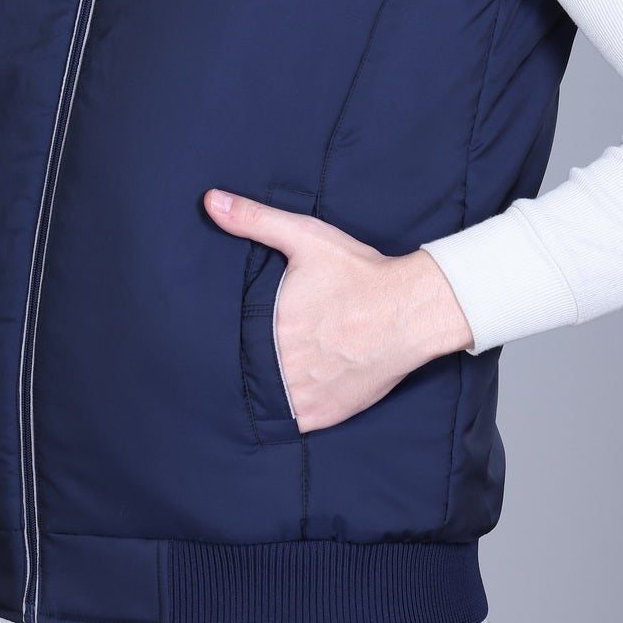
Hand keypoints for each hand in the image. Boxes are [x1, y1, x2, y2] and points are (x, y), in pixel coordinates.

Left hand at [205, 188, 473, 431]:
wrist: (411, 310)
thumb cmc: (360, 274)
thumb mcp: (306, 237)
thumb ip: (254, 219)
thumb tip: (210, 201)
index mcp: (273, 325)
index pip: (231, 340)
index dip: (230, 336)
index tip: (235, 330)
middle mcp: (285, 365)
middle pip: (249, 369)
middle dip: (249, 360)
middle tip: (260, 346)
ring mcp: (305, 394)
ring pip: (267, 399)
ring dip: (267, 387)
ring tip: (272, 368)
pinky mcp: (325, 414)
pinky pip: (293, 421)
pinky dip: (290, 408)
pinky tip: (293, 389)